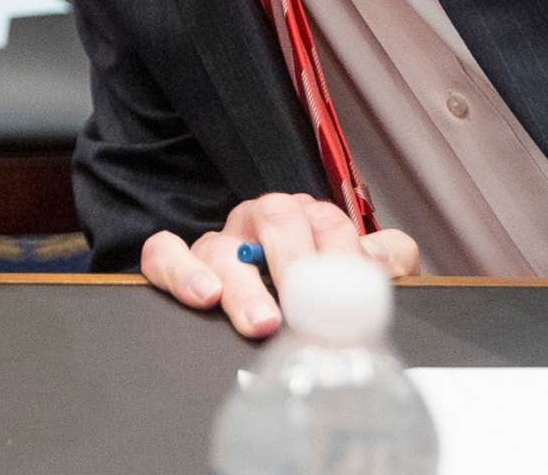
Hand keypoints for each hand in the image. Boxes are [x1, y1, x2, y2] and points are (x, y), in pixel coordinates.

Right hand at [141, 193, 419, 338]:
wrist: (286, 327)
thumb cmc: (320, 295)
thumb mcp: (362, 276)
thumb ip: (385, 261)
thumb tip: (381, 260)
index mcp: (306, 219)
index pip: (326, 220)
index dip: (342, 252)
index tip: (354, 289)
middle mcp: (259, 225)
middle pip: (272, 221)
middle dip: (292, 265)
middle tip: (306, 308)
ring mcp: (219, 245)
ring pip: (218, 245)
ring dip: (241, 284)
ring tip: (261, 321)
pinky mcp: (180, 267)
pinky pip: (163, 253)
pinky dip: (179, 269)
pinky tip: (202, 296)